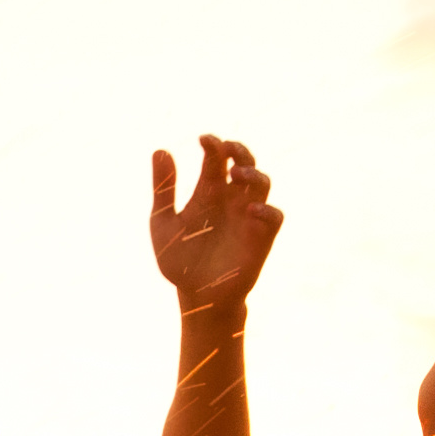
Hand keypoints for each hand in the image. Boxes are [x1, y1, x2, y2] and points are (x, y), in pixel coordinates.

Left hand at [151, 136, 278, 308]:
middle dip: (239, 151)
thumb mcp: (163, 223)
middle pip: (244, 163)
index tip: (204, 139)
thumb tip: (160, 150)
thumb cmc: (179, 260)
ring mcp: (248, 216)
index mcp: (208, 192)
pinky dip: (267, 210)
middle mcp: (231, 199)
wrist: (195, 295)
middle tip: (227, 149)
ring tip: (236, 174)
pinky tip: (250, 209)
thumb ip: (163, 190)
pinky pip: (274, 217)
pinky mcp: (261, 238)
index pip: (216, 158)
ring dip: (253, 174)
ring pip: (262, 184)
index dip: (214, 145)